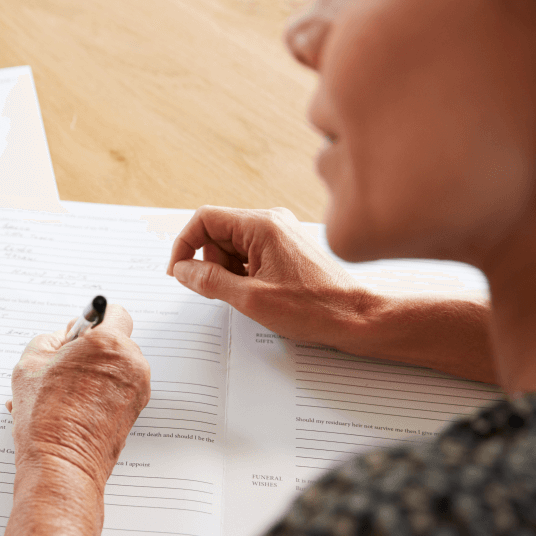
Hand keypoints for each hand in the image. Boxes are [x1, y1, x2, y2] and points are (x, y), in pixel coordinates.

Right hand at [6, 305, 150, 490]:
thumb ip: (51, 339)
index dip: (93, 320)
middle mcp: (131, 363)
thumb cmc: (45, 418)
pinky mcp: (135, 411)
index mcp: (109, 343)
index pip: (114, 312)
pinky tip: (70, 408)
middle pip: (115, 342)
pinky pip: (119, 390)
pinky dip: (99, 393)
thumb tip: (65, 338)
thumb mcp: (30, 363)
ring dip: (93, 373)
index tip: (78, 333)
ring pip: (116, 368)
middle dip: (91, 350)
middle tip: (63, 366)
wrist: (61, 465)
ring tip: (60, 393)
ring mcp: (138, 389)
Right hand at [167, 206, 380, 349]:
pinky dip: (243, 273)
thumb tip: (182, 270)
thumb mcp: (250, 299)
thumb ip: (209, 281)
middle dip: (210, 263)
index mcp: (262, 225)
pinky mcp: (285, 248)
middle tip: (225, 291)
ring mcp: (279, 234)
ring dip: (227, 271)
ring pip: (231, 246)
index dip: (184, 244)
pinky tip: (260, 293)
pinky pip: (249, 254)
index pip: (205, 218)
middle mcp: (271, 221)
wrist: (357, 317)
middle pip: (217, 233)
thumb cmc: (314, 308)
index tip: (178, 272)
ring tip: (249, 295)